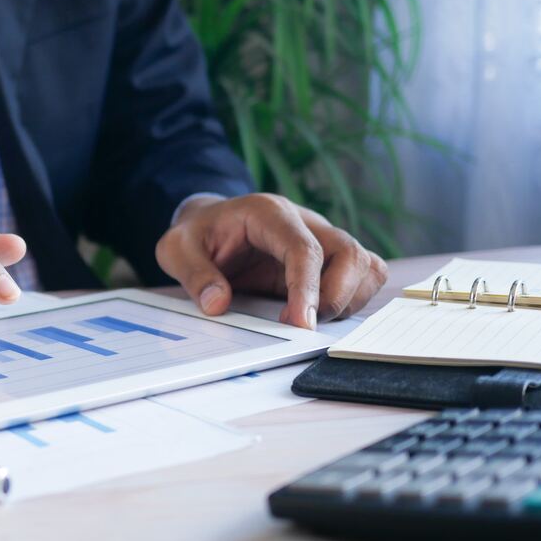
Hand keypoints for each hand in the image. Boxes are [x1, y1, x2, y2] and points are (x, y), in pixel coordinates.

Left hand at [155, 194, 387, 328]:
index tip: (301, 324)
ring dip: (348, 300)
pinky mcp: (329, 260)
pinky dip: (353, 299)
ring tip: (309, 320)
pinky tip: (320, 313)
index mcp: (269, 214)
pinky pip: (364, 275)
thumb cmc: (197, 235)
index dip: (308, 287)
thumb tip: (218, 304)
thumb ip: (194, 274)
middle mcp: (305, 222)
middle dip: (336, 297)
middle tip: (301, 326)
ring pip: (365, 265)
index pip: (304, 248)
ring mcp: (322, 239)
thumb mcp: (176, 249)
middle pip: (349, 253)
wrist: (208, 224)